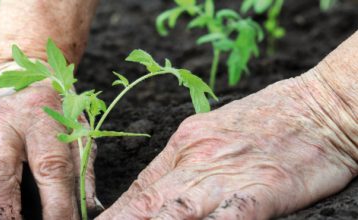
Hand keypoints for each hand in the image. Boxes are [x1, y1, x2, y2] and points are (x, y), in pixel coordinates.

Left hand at [97, 69, 357, 218]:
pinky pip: (225, 219)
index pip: (140, 187)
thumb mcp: (213, 130)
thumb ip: (186, 161)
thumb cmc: (268, 119)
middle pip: (146, 202)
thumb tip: (157, 189)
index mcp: (185, 143)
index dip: (115, 213)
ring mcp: (225, 176)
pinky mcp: (259, 193)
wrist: (320, 107)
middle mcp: (196, 159)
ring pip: (173, 211)